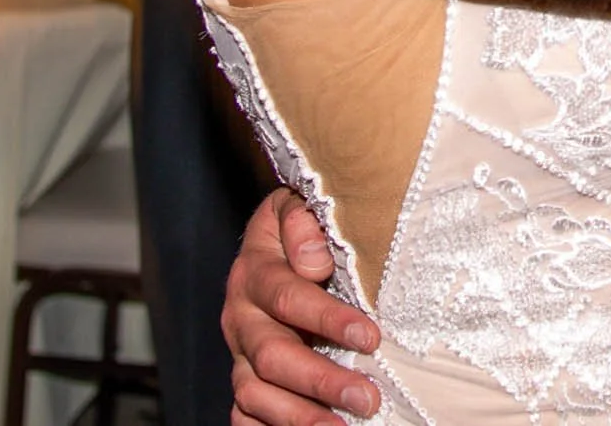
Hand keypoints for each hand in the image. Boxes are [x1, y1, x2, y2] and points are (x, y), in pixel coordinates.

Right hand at [223, 189, 380, 425]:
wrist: (278, 243)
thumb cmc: (306, 227)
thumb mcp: (302, 205)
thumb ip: (303, 221)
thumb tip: (311, 260)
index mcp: (255, 271)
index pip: (287, 297)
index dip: (328, 319)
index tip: (371, 336)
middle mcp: (241, 316)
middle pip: (271, 356)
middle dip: (320, 380)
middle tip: (367, 398)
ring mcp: (239, 354)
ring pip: (254, 393)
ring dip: (299, 416)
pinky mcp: (245, 380)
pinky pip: (244, 416)